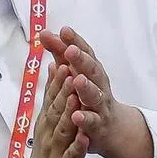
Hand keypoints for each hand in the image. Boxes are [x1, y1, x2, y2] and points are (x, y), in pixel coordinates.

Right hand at [0, 62, 87, 157]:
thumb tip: (53, 67)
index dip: (58, 75)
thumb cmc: (47, 155)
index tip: (62, 55)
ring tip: (75, 97)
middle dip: (63, 88)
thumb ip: (52, 96)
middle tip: (68, 67)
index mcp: (47, 121)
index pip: (52, 94)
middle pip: (56, 107)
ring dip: (69, 113)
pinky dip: (78, 146)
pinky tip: (85, 138)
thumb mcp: (47, 122)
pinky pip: (73, 156)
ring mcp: (57, 149)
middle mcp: (50, 132)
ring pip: (63, 128)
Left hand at [41, 27, 153, 157]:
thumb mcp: (75, 72)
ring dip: (87, 87)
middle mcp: (98, 85)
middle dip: (82, 60)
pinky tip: (77, 116)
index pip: (84, 52)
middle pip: (92, 70)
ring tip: (77, 80)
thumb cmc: (89, 94)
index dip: (75, 41)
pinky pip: (93, 122)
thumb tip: (44, 33)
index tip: (64, 30)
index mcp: (91, 70)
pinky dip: (86, 119)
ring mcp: (100, 105)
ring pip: (95, 95)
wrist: (112, 127)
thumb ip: (60, 53)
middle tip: (70, 50)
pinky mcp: (99, 125)